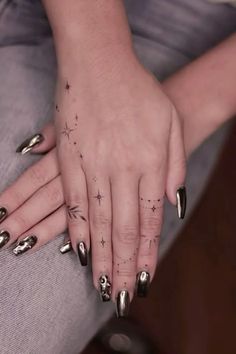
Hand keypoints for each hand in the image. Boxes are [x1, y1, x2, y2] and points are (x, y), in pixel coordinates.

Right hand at [0, 60, 185, 316]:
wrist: (99, 62)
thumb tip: (171, 203)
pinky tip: (72, 249)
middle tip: (119, 295)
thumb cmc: (140, 91)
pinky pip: (71, 200)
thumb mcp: (169, 123)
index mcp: (149, 161)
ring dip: (97, 255)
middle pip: (122, 228)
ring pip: (95, 220)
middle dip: (121, 265)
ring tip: (98, 283)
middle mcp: (120, 168)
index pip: (149, 219)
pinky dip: (73, 228)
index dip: (146, 253)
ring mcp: (91, 164)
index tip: (143, 280)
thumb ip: (174, 164)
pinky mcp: (68, 158)